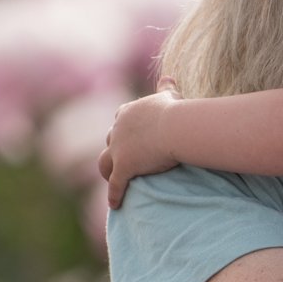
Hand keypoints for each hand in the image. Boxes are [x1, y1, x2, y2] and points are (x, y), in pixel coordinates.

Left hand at [97, 78, 181, 207]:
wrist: (177, 128)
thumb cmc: (178, 112)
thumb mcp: (170, 96)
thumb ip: (166, 88)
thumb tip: (168, 76)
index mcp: (127, 112)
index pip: (120, 119)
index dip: (124, 129)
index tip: (130, 135)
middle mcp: (117, 129)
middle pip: (111, 140)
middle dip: (114, 149)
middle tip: (121, 158)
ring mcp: (118, 149)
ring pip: (105, 162)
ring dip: (108, 170)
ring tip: (112, 179)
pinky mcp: (124, 168)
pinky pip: (116, 185)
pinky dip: (115, 194)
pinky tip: (116, 205)